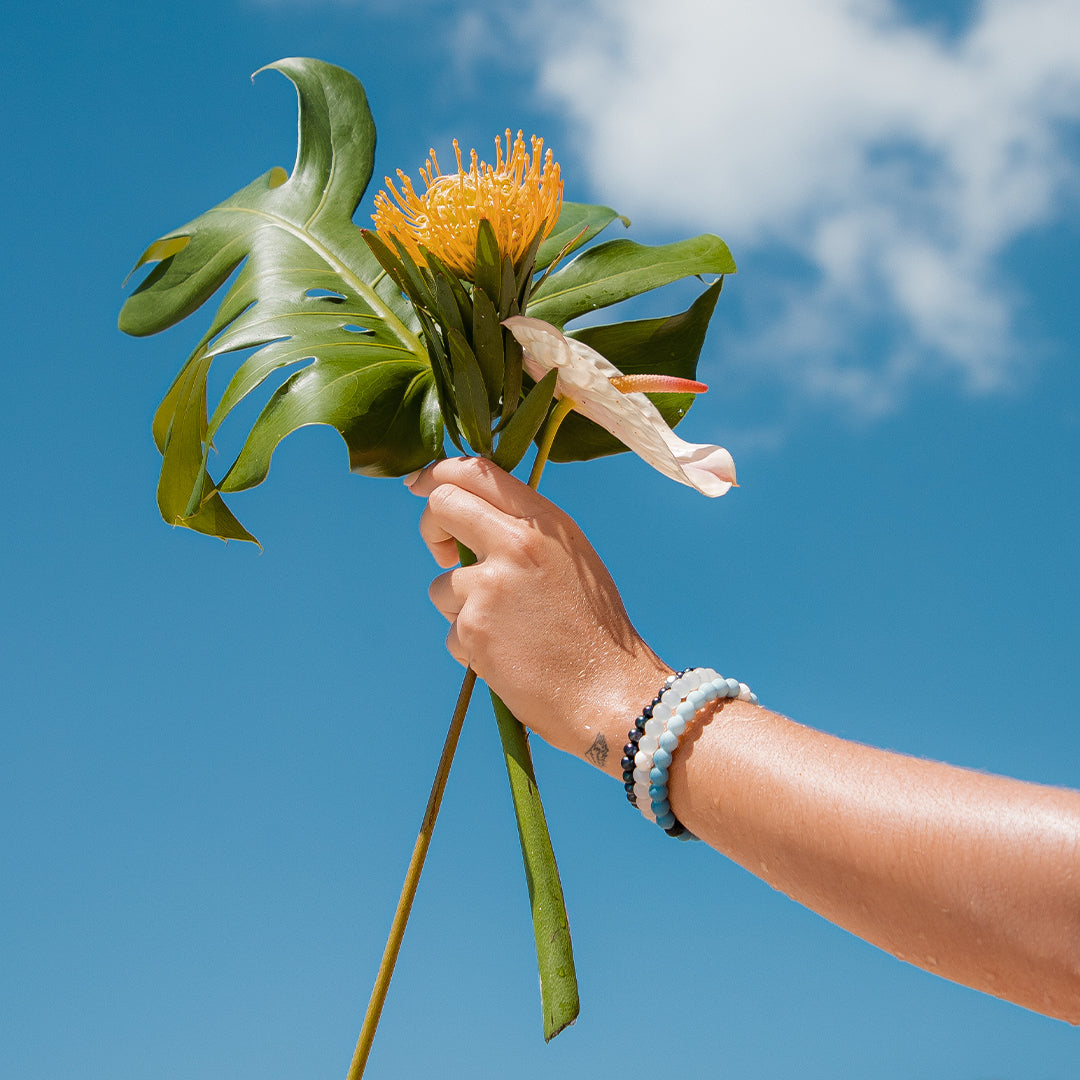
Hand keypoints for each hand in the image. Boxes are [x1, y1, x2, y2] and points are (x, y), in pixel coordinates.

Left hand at [408, 457, 668, 773]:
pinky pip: (452, 630)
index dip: (438, 471)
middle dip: (432, 527)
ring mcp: (490, 585)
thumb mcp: (572, 561)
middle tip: (441, 551)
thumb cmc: (594, 631)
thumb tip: (475, 516)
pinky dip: (472, 646)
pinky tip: (510, 658)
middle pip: (443, 505)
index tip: (421, 482)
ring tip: (511, 632)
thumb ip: (527, 533)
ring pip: (443, 584)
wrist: (609, 692)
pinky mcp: (473, 627)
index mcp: (545, 523)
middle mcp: (515, 544)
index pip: (478, 470)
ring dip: (462, 609)